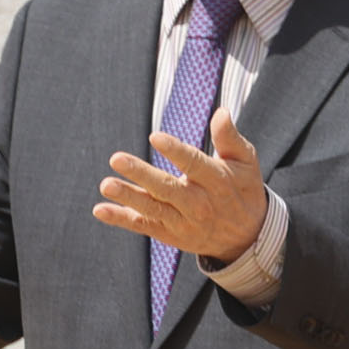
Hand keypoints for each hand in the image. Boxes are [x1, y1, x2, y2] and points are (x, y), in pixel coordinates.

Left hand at [97, 109, 267, 262]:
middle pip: (168, 188)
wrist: (248, 236)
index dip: (175, 151)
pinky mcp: (171, 234)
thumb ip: (230, 138)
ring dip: (128, 197)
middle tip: (117, 159)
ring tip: (106, 185)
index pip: (195, 165)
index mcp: (218, 182)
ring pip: (153, 209)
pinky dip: (122, 219)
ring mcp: (184, 221)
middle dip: (142, 174)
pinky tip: (100, 210)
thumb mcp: (246, 163)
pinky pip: (144, 226)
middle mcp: (200, 204)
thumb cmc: (243, 189)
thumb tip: (221, 112)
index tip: (155, 138)